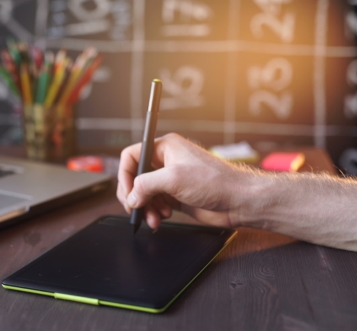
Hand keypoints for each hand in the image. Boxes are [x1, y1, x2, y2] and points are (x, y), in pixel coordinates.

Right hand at [117, 133, 251, 228]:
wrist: (239, 201)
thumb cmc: (215, 181)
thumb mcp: (173, 178)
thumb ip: (146, 185)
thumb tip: (131, 196)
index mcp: (165, 147)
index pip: (132, 156)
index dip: (125, 174)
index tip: (127, 192)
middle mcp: (166, 161)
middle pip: (135, 177)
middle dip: (134, 195)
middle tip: (135, 208)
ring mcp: (170, 180)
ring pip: (144, 193)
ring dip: (145, 207)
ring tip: (154, 217)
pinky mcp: (176, 196)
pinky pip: (155, 204)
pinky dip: (154, 212)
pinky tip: (162, 217)